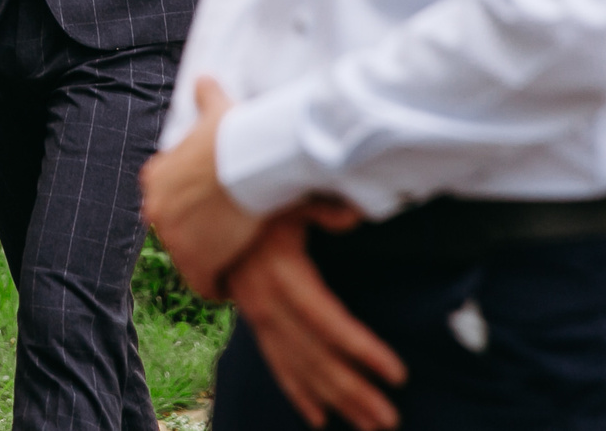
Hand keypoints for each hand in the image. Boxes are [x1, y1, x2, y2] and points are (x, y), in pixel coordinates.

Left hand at [139, 77, 261, 296]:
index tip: (217, 209)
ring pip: (190, 259)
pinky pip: (204, 285)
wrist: (245, 161)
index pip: (169, 200)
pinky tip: (235, 279)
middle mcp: (154, 208)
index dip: (194, 208)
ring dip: (211, 260)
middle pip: (177, 230)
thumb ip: (205, 97)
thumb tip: (204, 80)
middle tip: (230, 233)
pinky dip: (218, 285)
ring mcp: (171, 239)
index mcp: (155, 177)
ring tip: (236, 255)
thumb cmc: (233, 133)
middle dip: (200, 235)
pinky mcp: (194, 264)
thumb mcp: (215, 109)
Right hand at [226, 210, 404, 430]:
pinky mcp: (255, 324)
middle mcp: (268, 304)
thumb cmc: (258, 202)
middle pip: (317, 357)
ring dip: (336, 401)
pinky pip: (277, 366)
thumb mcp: (287, 198)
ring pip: (300, 369)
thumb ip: (320, 207)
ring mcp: (258, 318)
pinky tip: (319, 418)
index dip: (363, 350)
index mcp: (283, 274)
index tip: (397, 373)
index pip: (329, 322)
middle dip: (355, 391)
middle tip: (390, 418)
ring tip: (371, 425)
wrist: (208, 213)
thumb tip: (356, 214)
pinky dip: (298, 394)